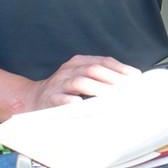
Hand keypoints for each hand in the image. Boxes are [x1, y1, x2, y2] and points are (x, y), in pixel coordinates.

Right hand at [24, 55, 140, 111]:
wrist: (31, 100)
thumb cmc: (64, 92)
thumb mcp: (81, 79)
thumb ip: (100, 80)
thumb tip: (128, 86)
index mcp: (78, 63)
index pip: (104, 61)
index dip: (121, 68)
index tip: (136, 77)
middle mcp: (68, 70)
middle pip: (93, 70)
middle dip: (113, 78)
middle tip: (128, 89)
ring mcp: (58, 84)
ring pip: (79, 82)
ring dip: (98, 89)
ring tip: (112, 96)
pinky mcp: (49, 99)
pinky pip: (62, 100)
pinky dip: (73, 102)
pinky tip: (84, 106)